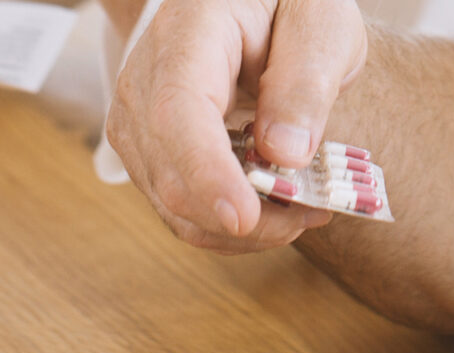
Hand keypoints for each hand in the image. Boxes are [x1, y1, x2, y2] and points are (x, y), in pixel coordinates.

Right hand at [106, 0, 366, 252]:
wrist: (241, 2)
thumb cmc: (283, 4)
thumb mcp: (319, 21)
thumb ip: (305, 82)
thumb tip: (286, 155)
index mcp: (185, 35)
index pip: (178, 113)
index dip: (207, 173)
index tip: (245, 217)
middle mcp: (142, 82)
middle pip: (170, 173)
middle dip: (241, 216)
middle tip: (313, 215)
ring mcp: (134, 121)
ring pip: (171, 203)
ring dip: (238, 228)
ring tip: (302, 212)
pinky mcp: (145, 152)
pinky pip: (176, 207)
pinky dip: (224, 224)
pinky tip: (272, 211)